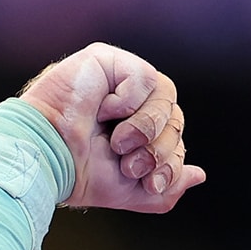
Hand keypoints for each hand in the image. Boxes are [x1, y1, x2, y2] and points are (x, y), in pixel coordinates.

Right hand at [19, 42, 205, 211]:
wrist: (51, 161)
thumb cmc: (82, 173)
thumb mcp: (134, 190)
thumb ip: (170, 184)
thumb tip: (199, 175)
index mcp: (138, 125)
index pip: (176, 136)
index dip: (172, 163)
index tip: (150, 184)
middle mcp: (133, 100)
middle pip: (176, 118)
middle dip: (159, 150)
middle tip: (130, 165)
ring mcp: (120, 77)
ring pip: (167, 97)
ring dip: (145, 129)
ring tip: (118, 143)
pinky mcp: (107, 59)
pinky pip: (144, 77)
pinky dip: (127, 101)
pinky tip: (102, 110)